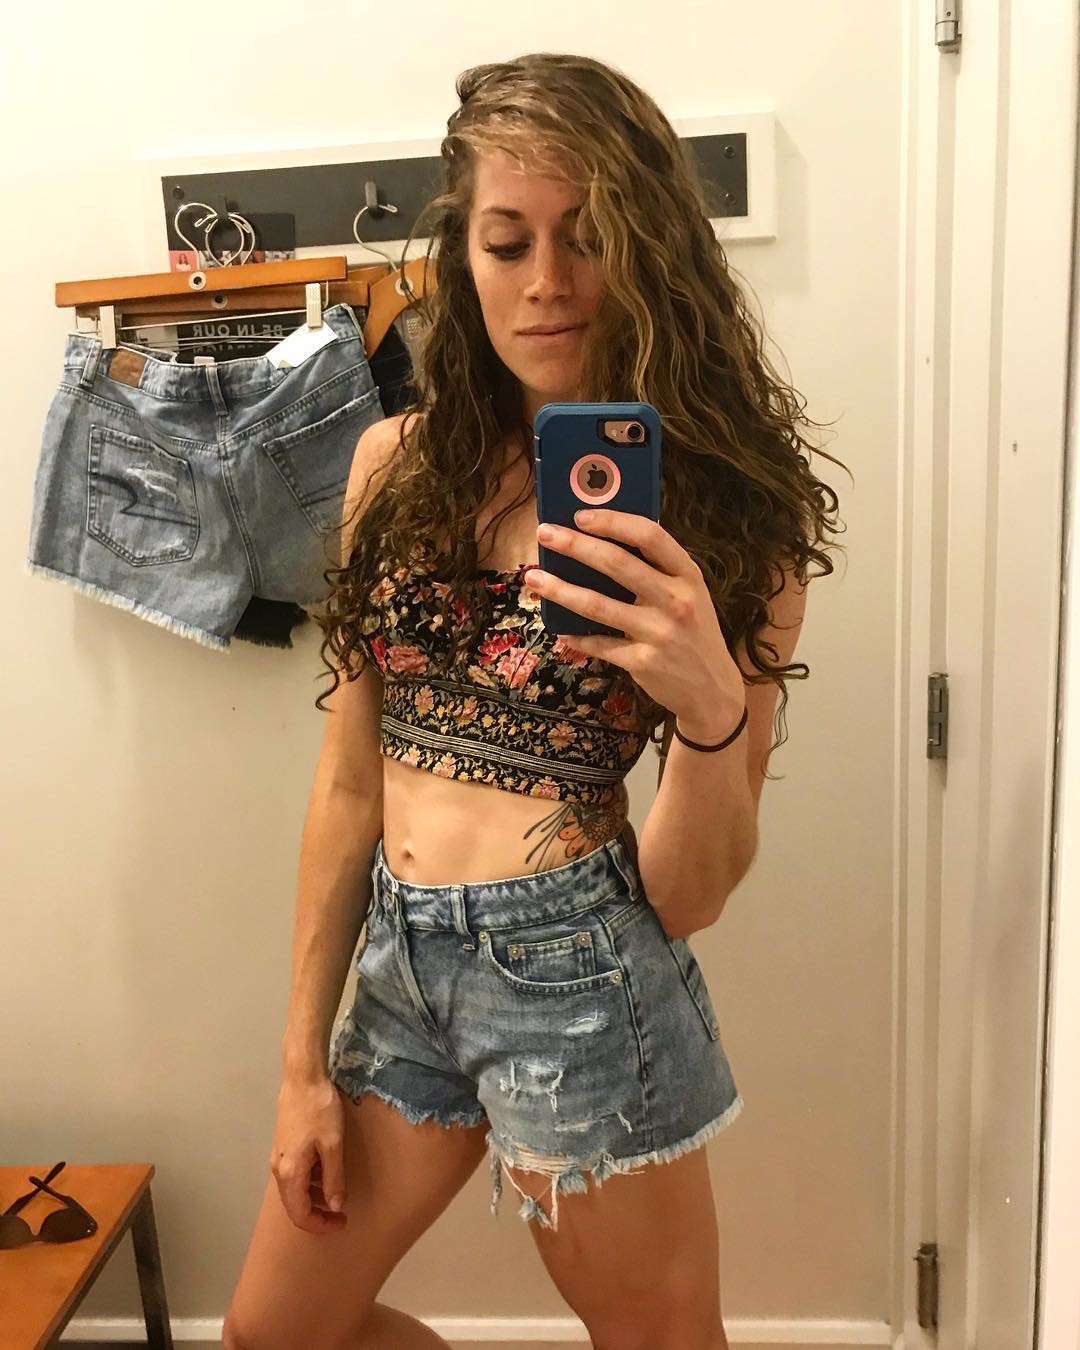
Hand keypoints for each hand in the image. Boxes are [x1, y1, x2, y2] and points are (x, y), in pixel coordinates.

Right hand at [270, 1074, 348, 1232]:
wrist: (303, 1078)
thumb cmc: (320, 1109)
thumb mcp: (333, 1145)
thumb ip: (333, 1178)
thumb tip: (335, 1206)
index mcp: (290, 1173)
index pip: (300, 1214)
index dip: (320, 1225)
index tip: (341, 1222)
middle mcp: (279, 1169)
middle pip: (294, 1206)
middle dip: (317, 1214)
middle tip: (341, 1214)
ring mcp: (279, 1157)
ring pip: (294, 1190)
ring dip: (314, 1198)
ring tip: (337, 1194)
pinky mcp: (283, 1146)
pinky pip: (295, 1175)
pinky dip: (310, 1182)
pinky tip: (326, 1172)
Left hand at [531, 509, 745, 737]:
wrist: (712, 689)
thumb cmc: (693, 631)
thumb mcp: (690, 594)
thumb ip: (658, 570)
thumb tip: (603, 539)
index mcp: (688, 574)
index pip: (650, 536)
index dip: (613, 522)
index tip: (580, 515)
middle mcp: (675, 600)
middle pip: (617, 564)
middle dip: (574, 545)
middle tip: (545, 534)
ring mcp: (658, 633)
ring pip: (597, 604)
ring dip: (559, 589)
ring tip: (533, 577)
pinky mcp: (642, 663)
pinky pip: (598, 643)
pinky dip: (576, 636)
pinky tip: (560, 629)